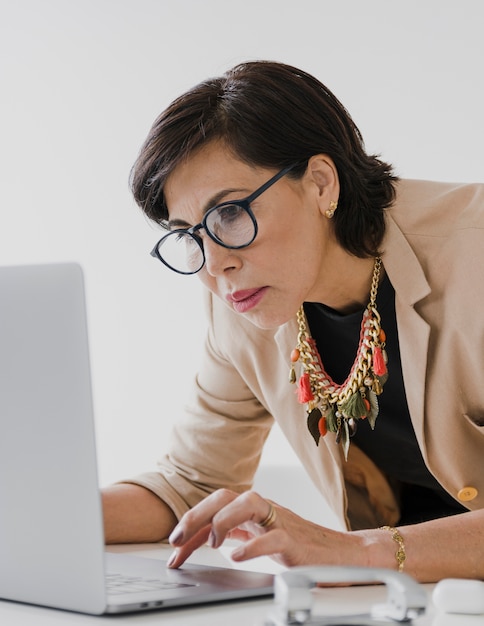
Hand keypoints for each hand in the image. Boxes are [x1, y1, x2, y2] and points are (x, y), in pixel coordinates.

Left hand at [167, 488, 366, 568]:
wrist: (345, 554)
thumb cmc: (303, 546)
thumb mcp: (261, 536)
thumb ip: (237, 532)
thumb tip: (206, 536)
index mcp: (254, 510)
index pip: (215, 508)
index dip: (191, 524)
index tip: (173, 547)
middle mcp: (264, 510)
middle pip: (226, 496)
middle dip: (197, 514)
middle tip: (176, 539)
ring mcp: (281, 521)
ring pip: (249, 503)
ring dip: (224, 520)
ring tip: (211, 543)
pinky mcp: (297, 541)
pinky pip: (274, 536)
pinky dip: (253, 545)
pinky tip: (236, 557)